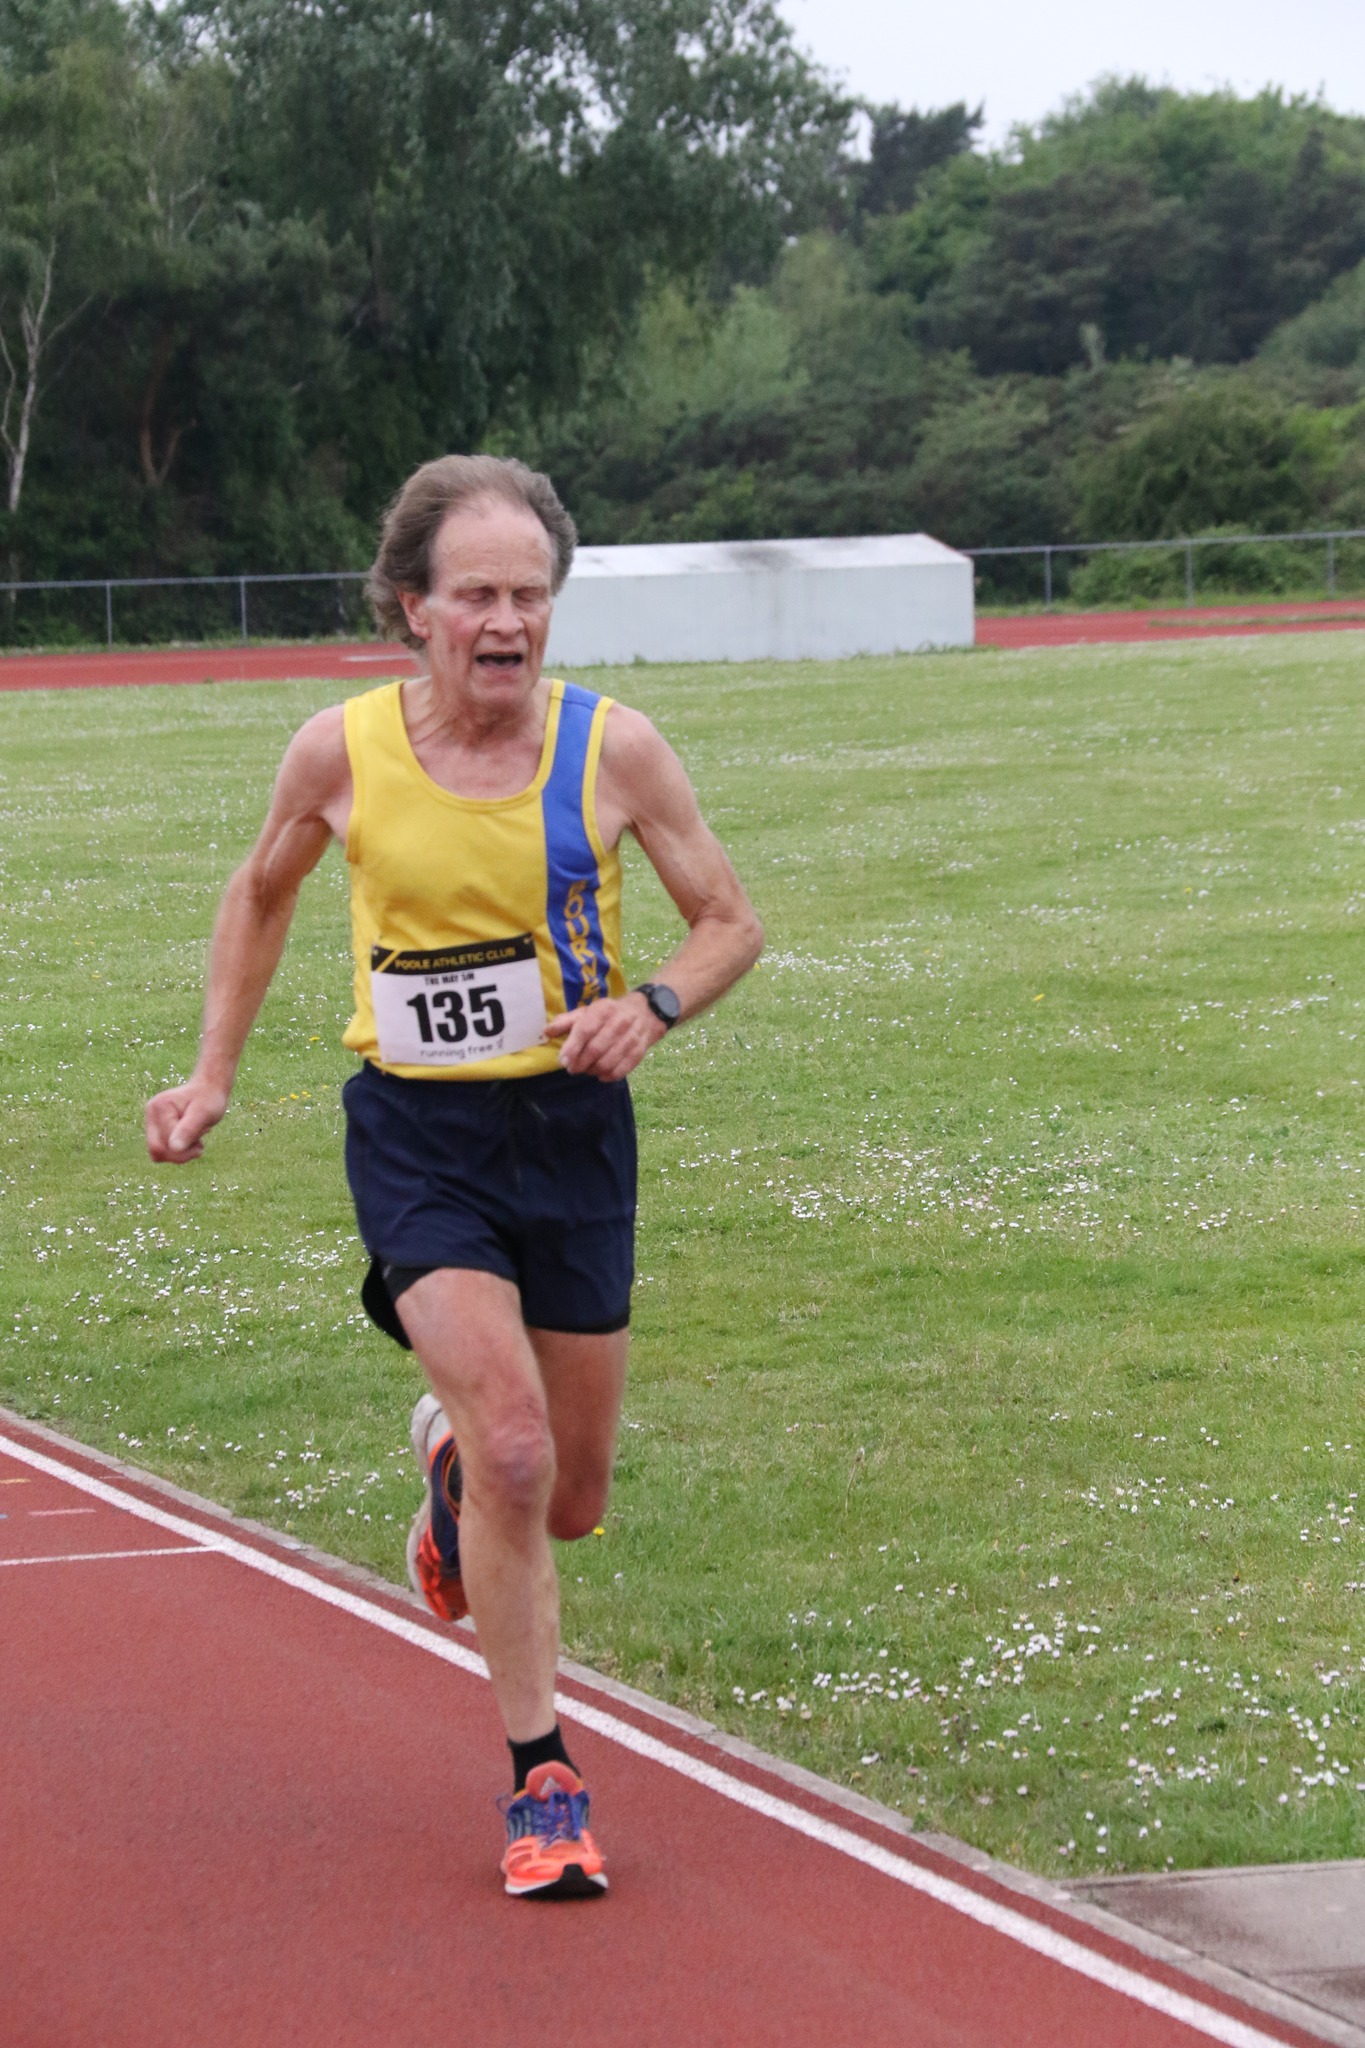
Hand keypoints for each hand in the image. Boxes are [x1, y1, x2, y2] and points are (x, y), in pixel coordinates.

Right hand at [145, 1078, 229, 1162]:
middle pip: (156, 1151)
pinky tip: (192, 1140)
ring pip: (159, 1153)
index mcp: (159, 1108)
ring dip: (182, 1153)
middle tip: (199, 1144)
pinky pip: (164, 1151)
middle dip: (180, 1154)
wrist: (209, 1090)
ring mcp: (152, 1121)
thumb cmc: (209, 1099)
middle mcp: (151, 1114)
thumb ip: (188, 1130)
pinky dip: (180, 1151)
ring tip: (197, 1140)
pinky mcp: (157, 1128)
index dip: (183, 1151)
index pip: (162, 1145)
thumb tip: (174, 1148)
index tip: (202, 1142)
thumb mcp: (204, 1114)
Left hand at [544, 992, 665, 1080]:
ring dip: (592, 1071)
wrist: (646, 1013)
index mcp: (603, 1010)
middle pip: (595, 1050)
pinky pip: (621, 1071)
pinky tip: (601, 1074)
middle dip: (580, 1063)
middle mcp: (619, 1023)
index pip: (585, 1030)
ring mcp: (631, 1038)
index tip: (563, 1061)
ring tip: (586, 1070)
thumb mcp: (588, 1011)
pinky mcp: (639, 1052)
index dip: (572, 1048)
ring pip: (607, 1063)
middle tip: (572, 1069)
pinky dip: (607, 1076)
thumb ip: (566, 1021)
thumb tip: (546, 1032)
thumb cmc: (609, 1014)